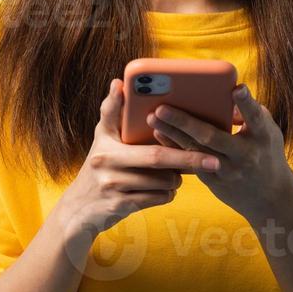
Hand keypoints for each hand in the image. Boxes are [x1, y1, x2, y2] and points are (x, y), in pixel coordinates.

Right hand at [51, 78, 217, 250]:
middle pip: (158, 159)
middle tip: (213, 160)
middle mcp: (107, 164)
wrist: (79, 209)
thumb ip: (111, 111)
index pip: (142, 133)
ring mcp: (113, 186)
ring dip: (175, 179)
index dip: (169, 130)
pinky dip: (166, 194)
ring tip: (173, 174)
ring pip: (162, 182)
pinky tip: (162, 189)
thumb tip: (118, 82)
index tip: (190, 125)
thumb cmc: (99, 166)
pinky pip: (157, 198)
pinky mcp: (120, 206)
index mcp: (106, 143)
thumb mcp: (101, 138)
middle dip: (188, 159)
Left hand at [147, 84, 292, 222]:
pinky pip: (191, 162)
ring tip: (152, 117)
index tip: (236, 88)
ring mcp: (228, 170)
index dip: (246, 103)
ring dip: (172, 134)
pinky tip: (159, 133)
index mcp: (263, 137)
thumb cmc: (267, 153)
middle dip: (185, 122)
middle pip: (212, 137)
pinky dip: (174, 147)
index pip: (256, 118)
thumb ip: (249, 113)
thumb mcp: (268, 131)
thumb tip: (223, 97)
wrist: (271, 198)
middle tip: (162, 107)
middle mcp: (245, 155)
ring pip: (195, 151)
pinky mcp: (214, 181)